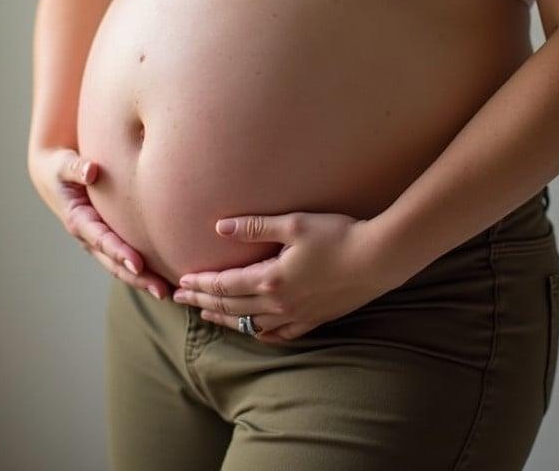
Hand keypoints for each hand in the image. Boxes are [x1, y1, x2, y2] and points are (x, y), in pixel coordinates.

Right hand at [27, 147, 169, 299]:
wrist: (52, 176)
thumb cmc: (60, 168)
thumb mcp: (63, 166)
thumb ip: (75, 168)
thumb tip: (91, 170)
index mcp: (78, 220)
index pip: (101, 239)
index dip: (119, 252)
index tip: (138, 263)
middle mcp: (88, 236)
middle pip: (113, 262)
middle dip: (137, 278)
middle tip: (161, 290)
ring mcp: (97, 240)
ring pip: (120, 265)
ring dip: (142, 280)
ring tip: (166, 291)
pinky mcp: (107, 237)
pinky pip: (123, 257)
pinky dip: (141, 269)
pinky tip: (161, 276)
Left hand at [173, 211, 389, 341]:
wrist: (378, 258)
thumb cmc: (337, 235)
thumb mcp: (294, 224)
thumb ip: (255, 227)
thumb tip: (219, 228)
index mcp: (271, 279)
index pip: (224, 285)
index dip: (201, 284)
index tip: (181, 283)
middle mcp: (280, 303)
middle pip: (231, 306)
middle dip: (203, 301)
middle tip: (180, 300)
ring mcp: (297, 315)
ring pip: (251, 324)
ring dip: (226, 319)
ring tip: (207, 315)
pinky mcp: (315, 319)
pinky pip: (280, 335)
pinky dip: (260, 333)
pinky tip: (255, 331)